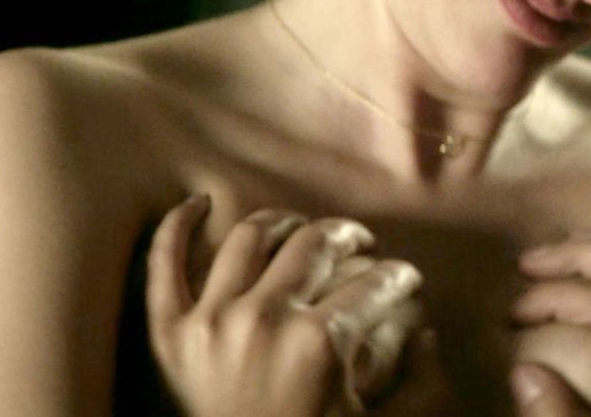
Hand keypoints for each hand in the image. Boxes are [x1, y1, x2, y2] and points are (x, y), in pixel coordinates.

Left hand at [145, 196, 439, 415]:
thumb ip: (420, 386)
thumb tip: (426, 334)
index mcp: (321, 342)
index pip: (374, 283)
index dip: (400, 276)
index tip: (406, 279)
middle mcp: (264, 318)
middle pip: (315, 244)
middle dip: (350, 236)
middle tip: (363, 245)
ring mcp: (210, 320)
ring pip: (248, 237)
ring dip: (282, 222)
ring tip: (301, 229)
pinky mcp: (168, 334)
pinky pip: (163, 265)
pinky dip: (176, 226)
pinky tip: (198, 203)